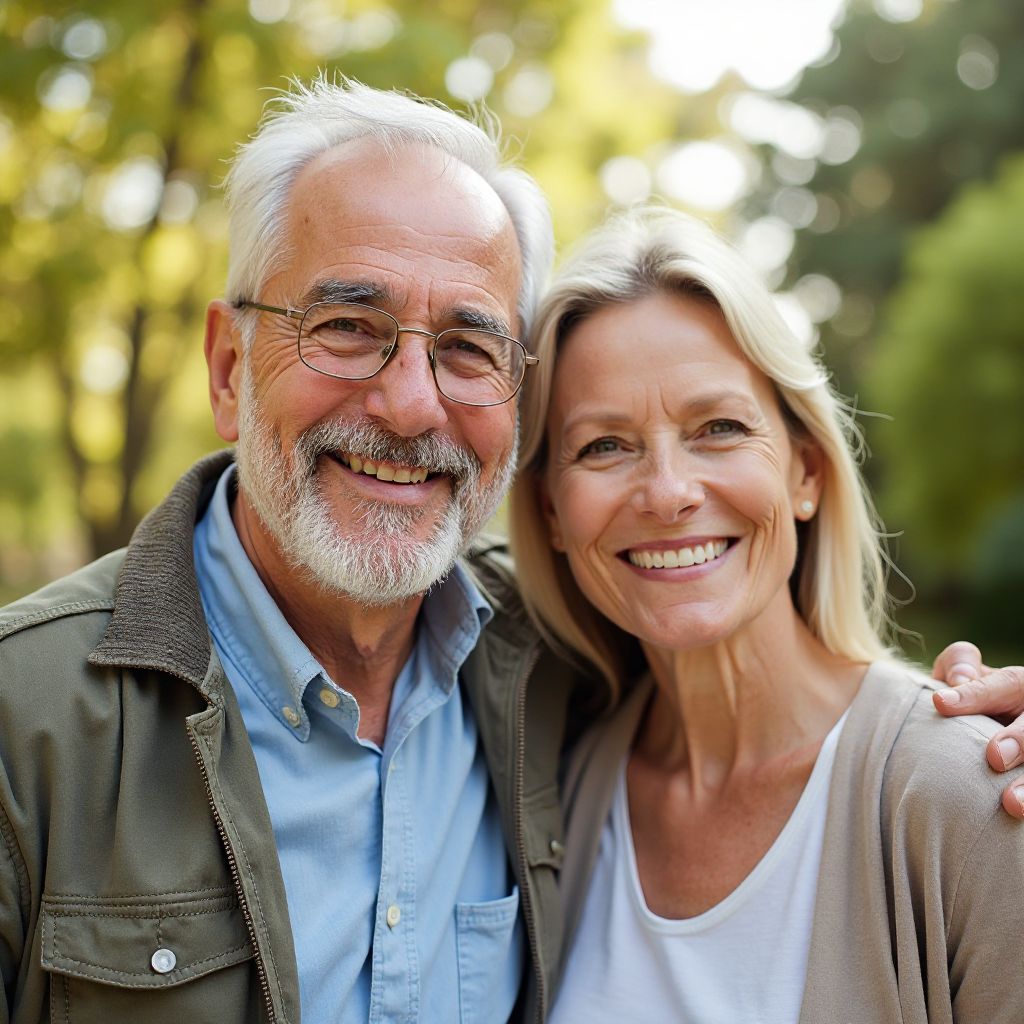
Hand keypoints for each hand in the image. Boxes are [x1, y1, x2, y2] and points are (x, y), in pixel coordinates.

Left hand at [931, 641, 1023, 817]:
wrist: (990, 728)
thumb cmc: (971, 701)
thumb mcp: (963, 676)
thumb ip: (959, 667)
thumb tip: (957, 679)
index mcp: (1017, 686)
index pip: (1003, 684)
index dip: (973, 694)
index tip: (939, 703)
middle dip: (1020, 741)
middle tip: (995, 757)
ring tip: (1011, 804)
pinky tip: (1016, 823)